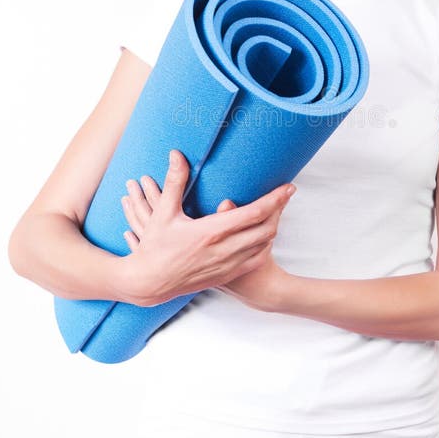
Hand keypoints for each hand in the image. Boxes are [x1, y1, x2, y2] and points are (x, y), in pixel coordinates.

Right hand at [120, 149, 294, 306]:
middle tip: (285, 194)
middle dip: (280, 209)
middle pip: (266, 228)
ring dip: (273, 226)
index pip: (254, 213)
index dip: (275, 199)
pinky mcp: (225, 276)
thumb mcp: (163, 212)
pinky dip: (263, 246)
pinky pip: (254, 260)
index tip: (288, 186)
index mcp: (212, 231)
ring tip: (275, 211)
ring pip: (263, 245)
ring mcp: (227, 265)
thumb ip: (175, 181)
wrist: (149, 283)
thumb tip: (177, 154)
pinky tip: (262, 236)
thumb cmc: (154, 246)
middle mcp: (224, 250)